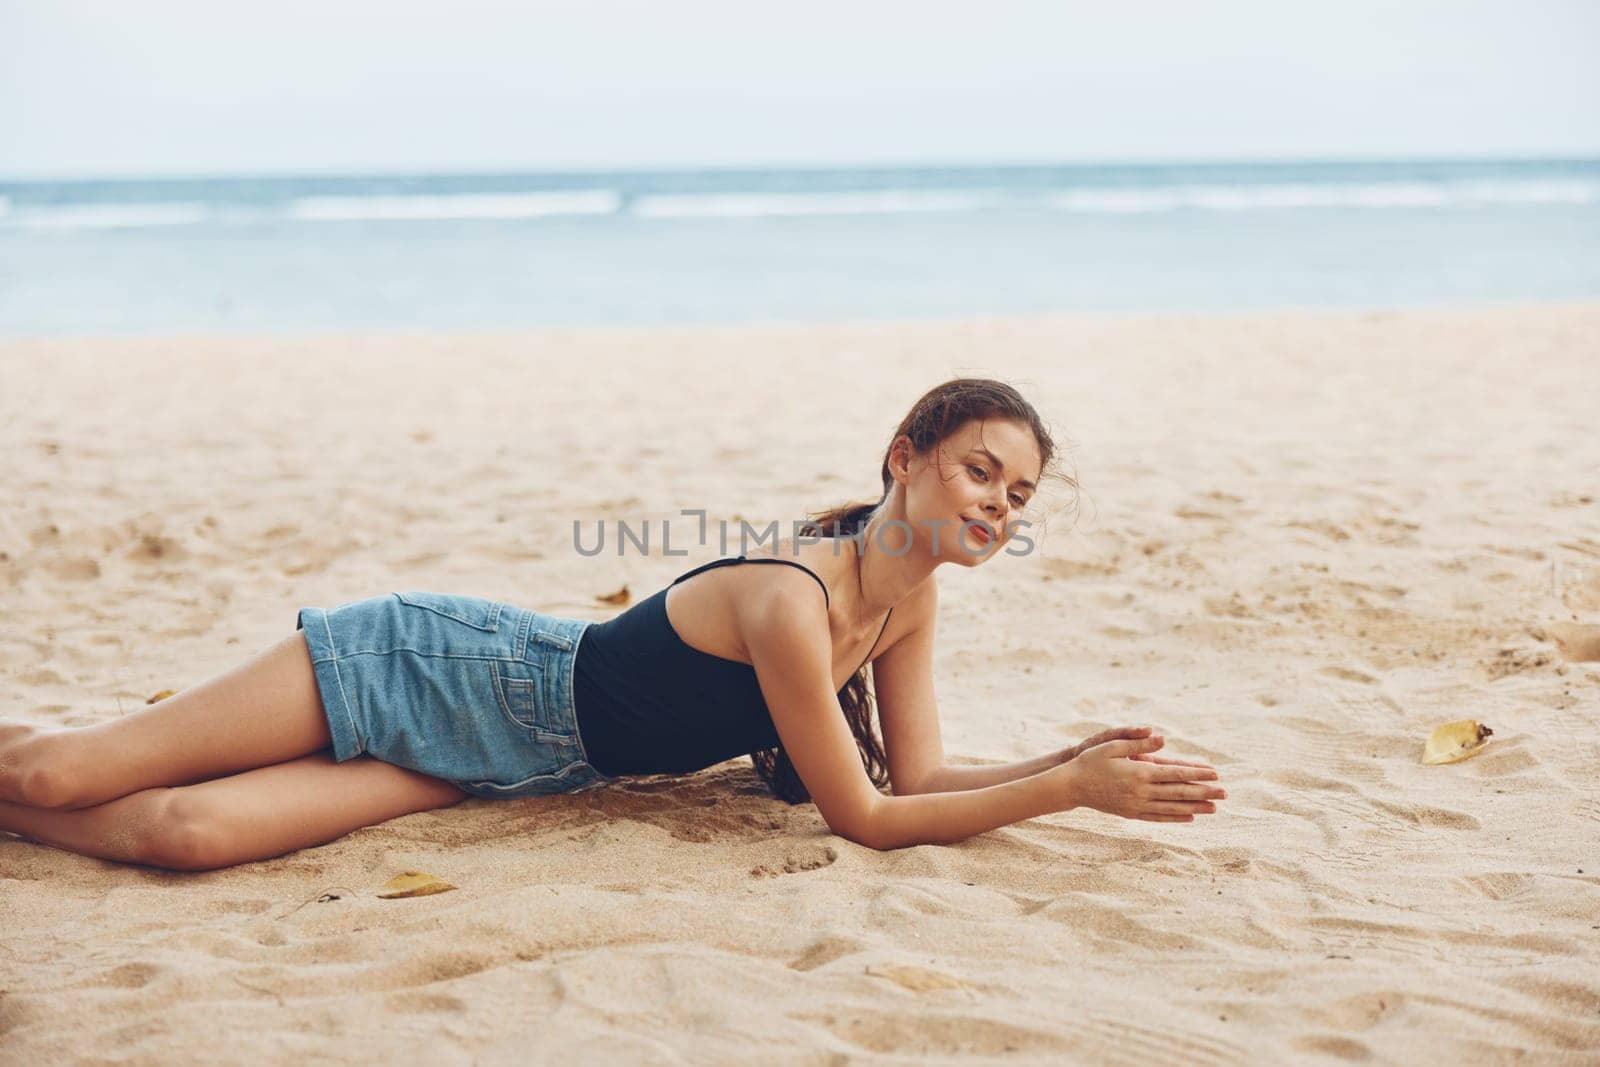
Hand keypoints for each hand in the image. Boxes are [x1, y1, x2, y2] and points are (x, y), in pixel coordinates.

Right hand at [1059, 732, 1225, 822]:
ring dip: (1195, 807)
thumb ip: (1139, 742)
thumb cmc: (1091, 761)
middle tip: (1225, 793)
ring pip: (1172, 807)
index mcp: (1140, 772)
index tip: (1216, 774)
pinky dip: (1176, 817)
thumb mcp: (1112, 745)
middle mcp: (1141, 791)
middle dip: (1204, 792)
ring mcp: (1137, 805)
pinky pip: (1158, 817)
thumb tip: (1163, 739)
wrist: (1071, 785)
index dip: (1198, 774)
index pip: (1176, 773)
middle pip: (1179, 792)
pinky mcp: (1131, 813)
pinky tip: (1189, 817)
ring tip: (1214, 808)